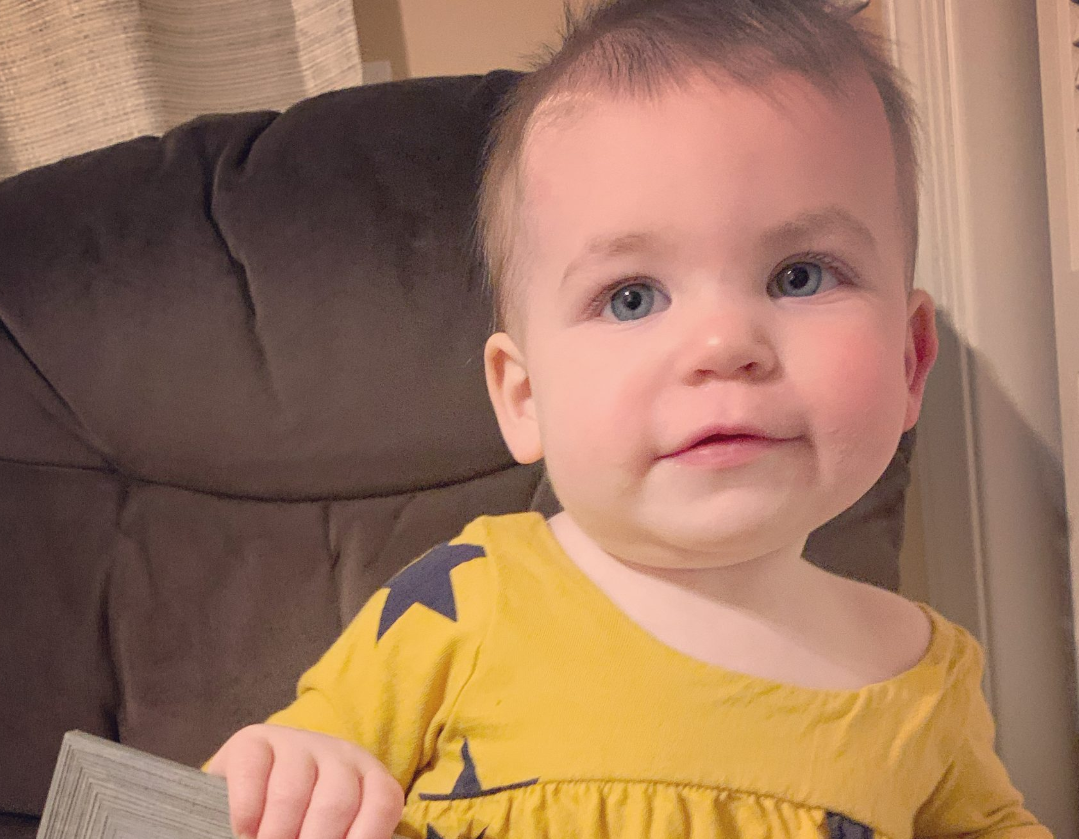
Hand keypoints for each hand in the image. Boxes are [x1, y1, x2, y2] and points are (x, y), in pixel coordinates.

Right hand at [205, 724, 403, 838]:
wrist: (257, 783)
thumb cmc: (305, 820)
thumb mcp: (337, 827)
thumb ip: (343, 834)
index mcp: (370, 778)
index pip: (382, 805)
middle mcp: (339, 754)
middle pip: (337, 803)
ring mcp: (297, 742)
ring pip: (291, 793)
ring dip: (278, 835)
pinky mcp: (254, 740)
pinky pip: (251, 774)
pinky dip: (246, 814)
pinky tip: (245, 833)